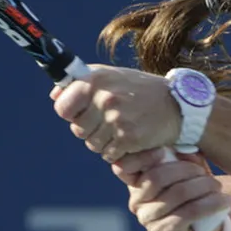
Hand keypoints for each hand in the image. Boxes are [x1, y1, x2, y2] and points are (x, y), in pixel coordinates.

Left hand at [50, 64, 180, 161]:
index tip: (80, 111)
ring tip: (120, 127)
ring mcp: (116, 119)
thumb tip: (55, 94)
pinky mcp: (128, 138)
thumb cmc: (140, 89)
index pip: (62, 107)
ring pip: (91, 144)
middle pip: (76, 129)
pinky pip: (108, 155)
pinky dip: (116, 151)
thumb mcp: (111, 76)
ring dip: (103, 141)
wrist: (176, 105)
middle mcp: (104, 98)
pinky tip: (129, 137)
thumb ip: (82, 82)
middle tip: (107, 120)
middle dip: (89, 129)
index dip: (69, 112)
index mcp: (96, 80)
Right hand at [112, 147, 230, 230]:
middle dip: (186, 170)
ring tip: (217, 186)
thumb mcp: (185, 172)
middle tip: (205, 173)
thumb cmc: (190, 195)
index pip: (124, 166)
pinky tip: (225, 200)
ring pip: (177, 194)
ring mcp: (148, 218)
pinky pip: (189, 212)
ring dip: (203, 186)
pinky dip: (210, 204)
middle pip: (157, 177)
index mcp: (135, 181)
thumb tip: (185, 148)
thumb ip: (181, 157)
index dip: (142, 156)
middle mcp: (136, 200)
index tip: (164, 150)